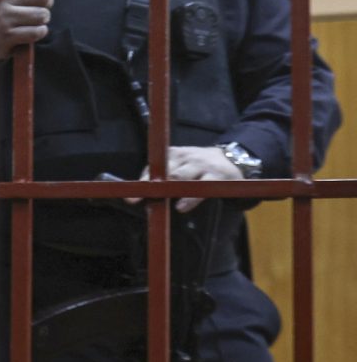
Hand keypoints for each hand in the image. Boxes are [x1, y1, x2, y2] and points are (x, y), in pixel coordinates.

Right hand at [0, 0, 63, 60]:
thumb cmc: (4, 11)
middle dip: (45, 5)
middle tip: (33, 10)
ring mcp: (0, 15)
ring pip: (43, 14)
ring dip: (41, 21)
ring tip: (28, 23)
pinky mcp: (5, 34)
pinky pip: (37, 32)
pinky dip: (37, 34)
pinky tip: (26, 35)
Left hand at [125, 146, 244, 212]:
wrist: (231, 159)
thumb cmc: (197, 166)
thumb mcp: (178, 166)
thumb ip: (159, 180)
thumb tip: (133, 198)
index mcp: (173, 154)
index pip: (154, 168)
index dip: (142, 183)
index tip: (130, 199)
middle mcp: (186, 157)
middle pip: (167, 172)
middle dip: (154, 187)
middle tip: (145, 201)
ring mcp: (201, 166)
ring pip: (182, 178)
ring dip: (171, 191)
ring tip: (162, 203)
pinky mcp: (216, 176)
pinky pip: (202, 187)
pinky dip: (190, 198)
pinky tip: (182, 207)